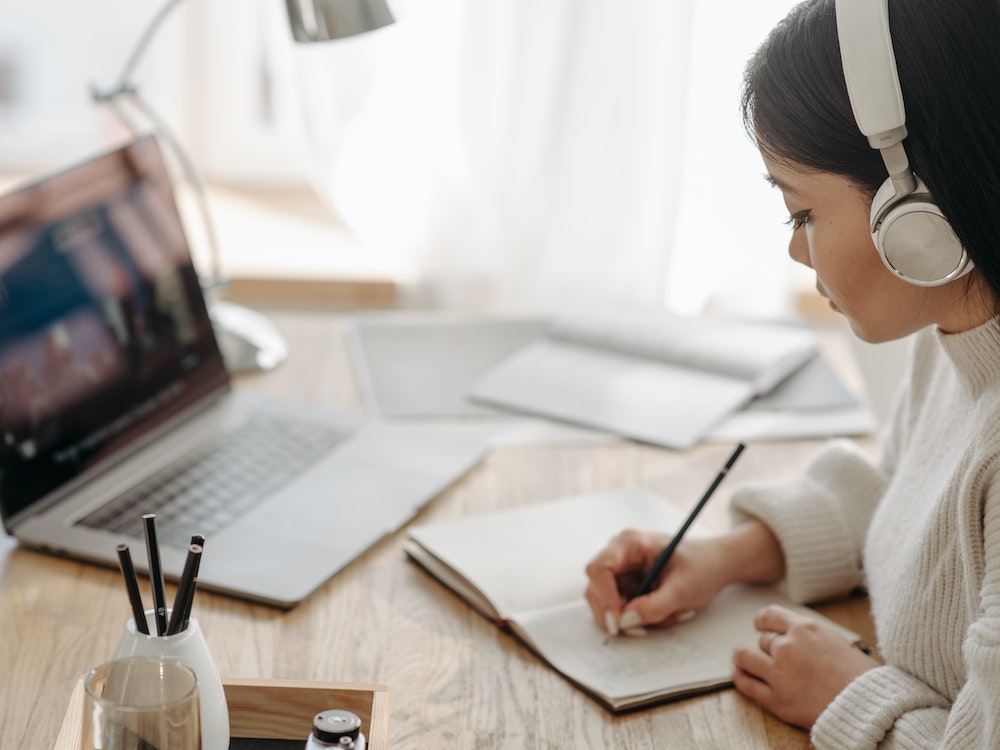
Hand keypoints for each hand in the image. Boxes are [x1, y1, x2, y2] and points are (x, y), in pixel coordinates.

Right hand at [584, 529, 729, 634]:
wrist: (716, 565)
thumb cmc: (702, 566)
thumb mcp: (683, 589)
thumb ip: (654, 606)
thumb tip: (625, 622)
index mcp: (630, 543)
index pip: (598, 569)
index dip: (604, 596)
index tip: (619, 621)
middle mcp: (620, 555)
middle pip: (597, 589)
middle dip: (617, 614)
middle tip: (641, 630)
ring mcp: (622, 571)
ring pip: (609, 604)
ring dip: (635, 618)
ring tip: (669, 615)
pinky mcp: (628, 586)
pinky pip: (623, 610)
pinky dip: (643, 618)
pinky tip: (667, 612)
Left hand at [732, 605, 879, 729]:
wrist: (869, 708)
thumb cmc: (862, 677)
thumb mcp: (837, 642)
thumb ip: (812, 638)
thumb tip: (799, 638)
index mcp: (805, 629)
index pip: (770, 616)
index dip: (762, 620)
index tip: (760, 625)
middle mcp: (788, 647)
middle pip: (764, 641)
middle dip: (767, 648)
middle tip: (772, 655)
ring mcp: (779, 673)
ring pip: (747, 657)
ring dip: (743, 658)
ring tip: (741, 659)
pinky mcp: (776, 698)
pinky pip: (747, 685)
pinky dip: (740, 678)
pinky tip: (739, 675)